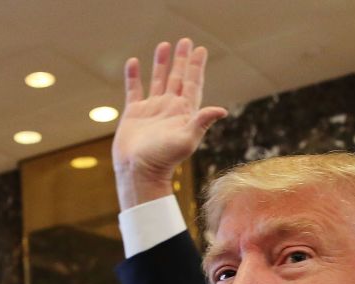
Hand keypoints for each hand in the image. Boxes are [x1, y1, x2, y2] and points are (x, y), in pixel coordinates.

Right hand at [112, 38, 227, 209]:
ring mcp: (151, 110)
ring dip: (161, 63)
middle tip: (185, 41)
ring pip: (157, 80)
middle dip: (181, 60)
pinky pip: (133, 90)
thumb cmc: (164, 159)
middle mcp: (169, 109)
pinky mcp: (134, 114)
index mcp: (184, 112)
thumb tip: (221, 109)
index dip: (196, 66)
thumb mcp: (186, 140)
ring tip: (163, 45)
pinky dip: (133, 76)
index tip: (200, 49)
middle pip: (178, 78)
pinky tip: (133, 62)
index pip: (193, 83)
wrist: (138, 171)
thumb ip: (201, 122)